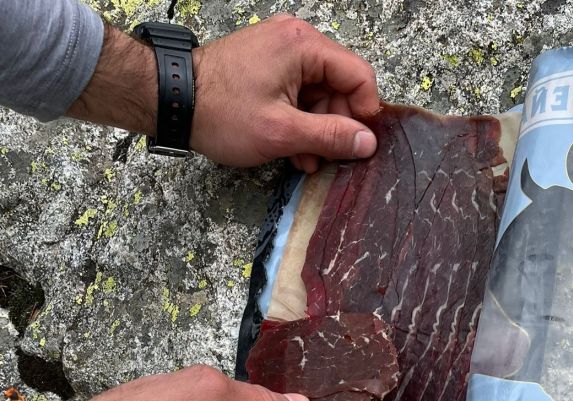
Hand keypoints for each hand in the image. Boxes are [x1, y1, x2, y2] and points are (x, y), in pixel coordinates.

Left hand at [67, 16, 378, 171]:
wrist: (174, 102)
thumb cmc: (222, 113)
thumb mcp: (282, 132)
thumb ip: (330, 136)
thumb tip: (368, 142)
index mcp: (303, 46)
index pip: (358, 76)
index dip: (364, 114)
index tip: (358, 145)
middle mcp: (296, 41)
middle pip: (340, 87)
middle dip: (335, 126)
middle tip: (324, 158)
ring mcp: (281, 53)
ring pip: (320, 96)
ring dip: (317, 131)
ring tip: (303, 158)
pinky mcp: (269, 67)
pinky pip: (300, 95)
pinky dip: (300, 122)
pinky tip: (292, 148)